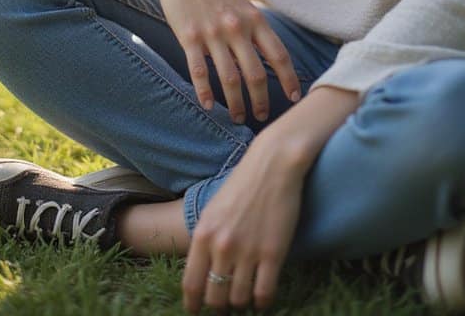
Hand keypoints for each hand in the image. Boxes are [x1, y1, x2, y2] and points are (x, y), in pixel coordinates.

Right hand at [149, 0, 301, 123]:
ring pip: (229, 78)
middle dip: (262, 101)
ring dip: (236, 103)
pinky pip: (199, 71)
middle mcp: (237, 28)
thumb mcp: (242, 4)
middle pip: (256, 74)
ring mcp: (212, 33)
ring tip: (238, 118)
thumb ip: (255, 28)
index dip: (289, 79)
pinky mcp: (189, 37)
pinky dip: (205, 92)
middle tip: (262, 117)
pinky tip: (208, 105)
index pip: (279, 55)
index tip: (294, 98)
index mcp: (254, 19)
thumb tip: (269, 55)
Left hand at [182, 138, 303, 311]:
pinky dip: (262, 302)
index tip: (197, 311)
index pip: (191, 285)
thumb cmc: (243, 183)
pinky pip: (264, 293)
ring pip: (239, 299)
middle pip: (214, 298)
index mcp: (203, 234)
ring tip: (245, 299)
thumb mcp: (213, 209)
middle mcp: (222, 246)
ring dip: (242, 304)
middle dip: (219, 306)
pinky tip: (263, 298)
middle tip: (226, 305)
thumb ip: (206, 239)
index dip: (193, 305)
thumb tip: (203, 271)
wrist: (273, 163)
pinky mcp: (273, 253)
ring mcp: (247, 251)